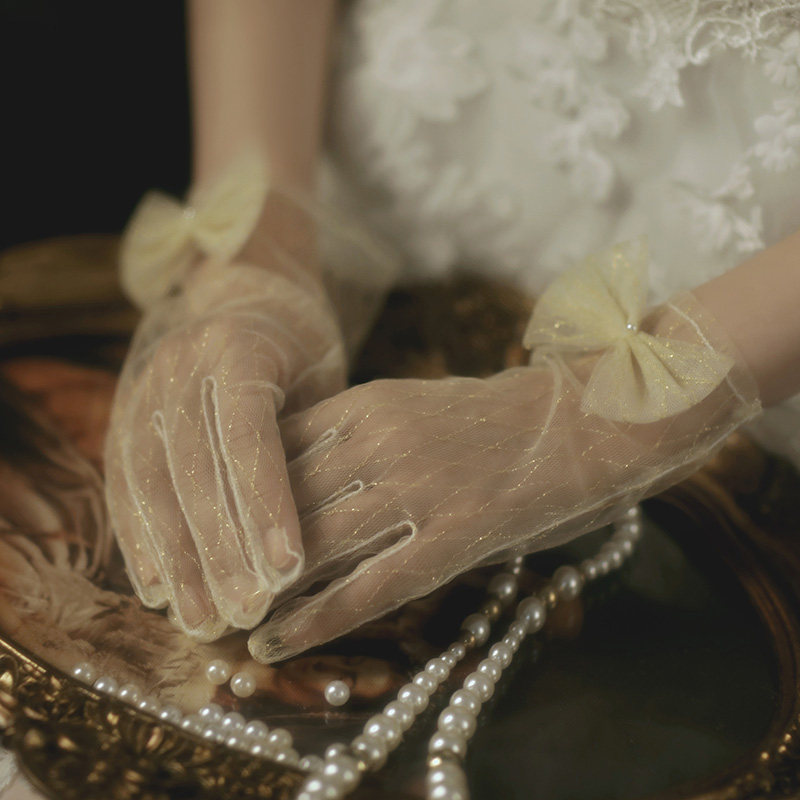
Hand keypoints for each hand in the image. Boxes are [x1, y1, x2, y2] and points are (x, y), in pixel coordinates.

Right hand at [105, 257, 344, 640]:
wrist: (240, 295)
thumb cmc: (297, 347)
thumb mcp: (317, 376)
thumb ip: (310, 439)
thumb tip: (323, 529)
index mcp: (236, 348)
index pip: (248, 435)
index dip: (266, 504)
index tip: (288, 569)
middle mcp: (178, 367)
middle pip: (194, 468)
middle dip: (221, 548)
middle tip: (248, 613)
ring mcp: (142, 390)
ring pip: (153, 485)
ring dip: (178, 560)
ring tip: (203, 621)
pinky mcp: (124, 417)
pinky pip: (125, 486)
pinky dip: (141, 541)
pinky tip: (157, 589)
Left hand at [248, 293, 757, 661]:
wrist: (590, 417)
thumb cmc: (500, 414)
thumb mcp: (418, 401)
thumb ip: (359, 429)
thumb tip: (303, 470)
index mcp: (370, 399)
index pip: (276, 449)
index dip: (233, 493)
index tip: (203, 526)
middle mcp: (382, 438)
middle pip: (285, 500)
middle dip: (237, 547)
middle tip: (200, 586)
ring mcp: (418, 486)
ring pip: (316, 545)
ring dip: (264, 589)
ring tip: (226, 622)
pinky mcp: (455, 534)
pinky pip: (370, 585)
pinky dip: (316, 618)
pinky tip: (278, 641)